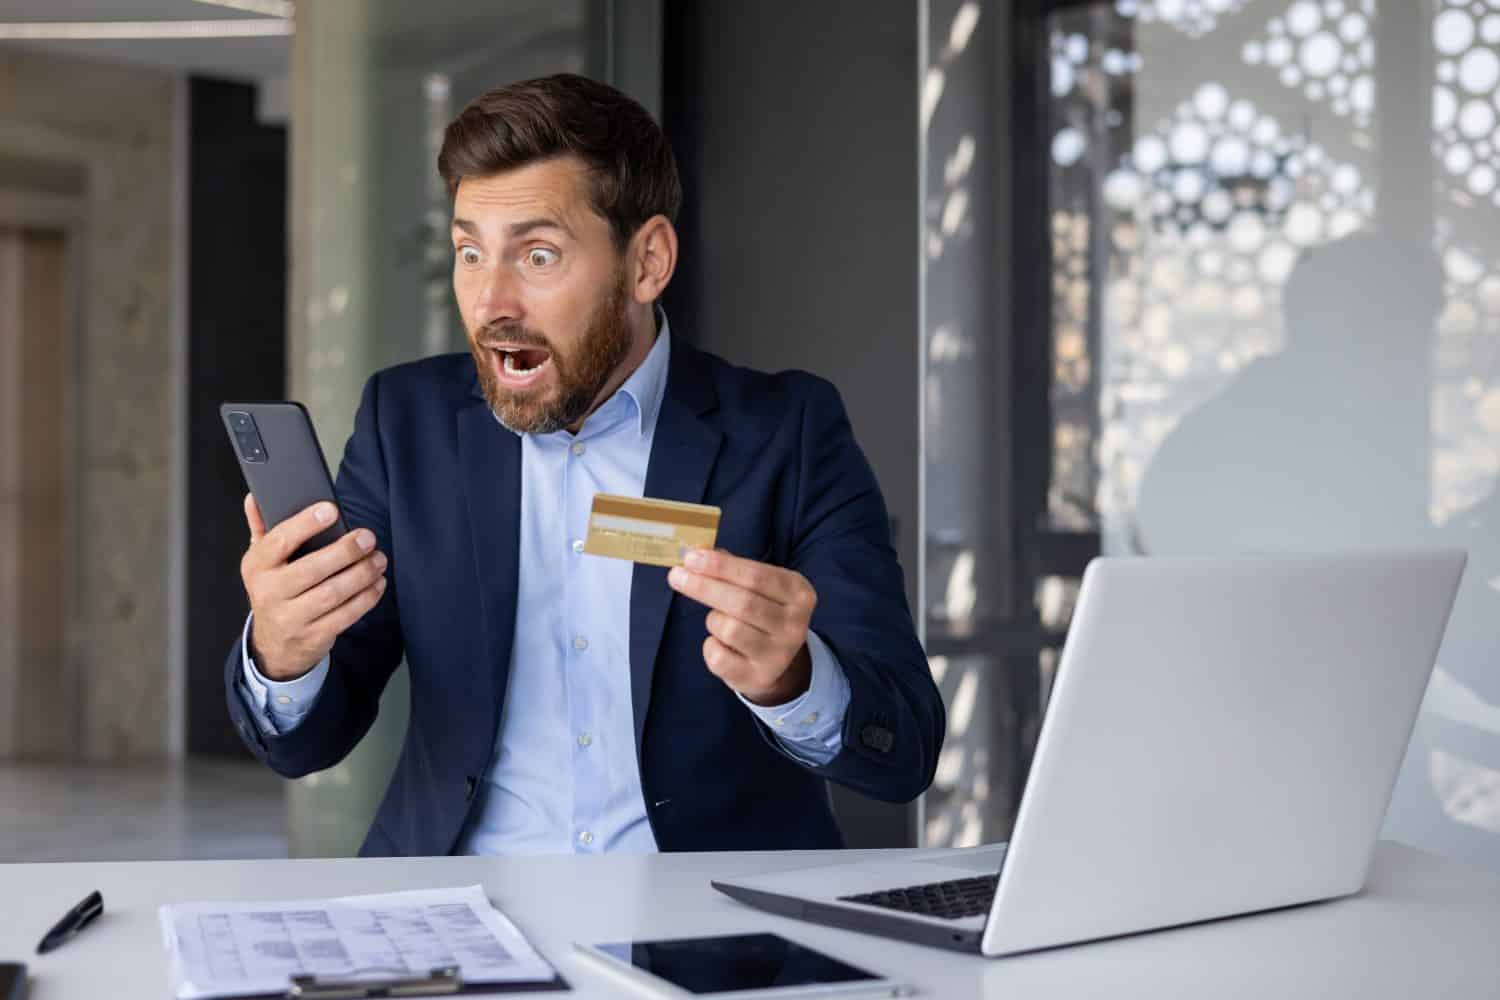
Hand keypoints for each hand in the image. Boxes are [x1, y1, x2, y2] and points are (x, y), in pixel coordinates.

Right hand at [240, 494, 387, 680]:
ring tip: (378, 559)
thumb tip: (254, 498)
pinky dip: (366, 598)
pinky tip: (377, 582)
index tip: (330, 510)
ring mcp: (291, 618)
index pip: (279, 541)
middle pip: (311, 569)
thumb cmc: (274, 592)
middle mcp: (269, 593)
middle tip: (367, 538)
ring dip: (361, 574)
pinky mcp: (313, 637)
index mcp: (257, 567)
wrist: (274, 645)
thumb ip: (261, 528)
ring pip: (331, 594)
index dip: (305, 524)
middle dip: (345, 551)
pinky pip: (345, 616)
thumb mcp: (262, 562)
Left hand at [667, 548, 816, 705]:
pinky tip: (720, 643)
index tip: (691, 558)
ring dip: (713, 619)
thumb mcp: (758, 586)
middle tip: (676, 576)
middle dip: (704, 587)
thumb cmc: (761, 613)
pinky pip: (719, 658)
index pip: (756, 575)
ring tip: (718, 619)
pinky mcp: (759, 677)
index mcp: (799, 594)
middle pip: (742, 602)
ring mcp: (779, 655)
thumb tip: (696, 554)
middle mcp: (794, 625)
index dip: (721, 566)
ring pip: (729, 630)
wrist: (777, 662)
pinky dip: (711, 646)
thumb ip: (730, 568)